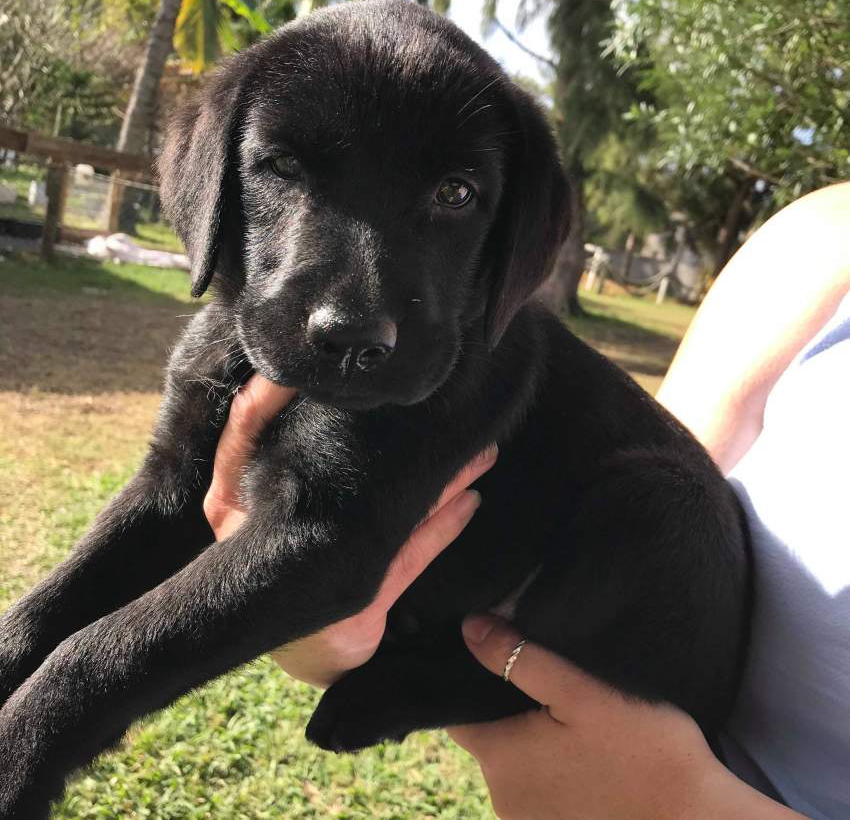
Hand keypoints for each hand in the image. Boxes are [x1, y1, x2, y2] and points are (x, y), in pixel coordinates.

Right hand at [203, 374, 496, 686]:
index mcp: (235, 498)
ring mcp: (312, 567)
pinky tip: (470, 502)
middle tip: (444, 406)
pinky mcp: (357, 599)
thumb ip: (278, 459)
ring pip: (386, 509)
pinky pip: (409, 555)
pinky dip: (443, 525)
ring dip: (440, 479)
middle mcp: (266, 529)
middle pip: (335, 466)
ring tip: (479, 451)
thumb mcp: (268, 509)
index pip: (246, 430)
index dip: (267, 393)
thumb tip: (320, 394)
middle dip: (395, 434)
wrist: (305, 649)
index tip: (313, 366)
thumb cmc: (284, 561)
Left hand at [449, 615, 804, 819]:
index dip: (465, 681)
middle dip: (505, 708)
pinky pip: (540, 791)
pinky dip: (553, 769)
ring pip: (516, 765)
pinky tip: (583, 752)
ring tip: (565, 712)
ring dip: (532, 740)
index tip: (488, 656)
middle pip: (488, 737)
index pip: (456, 712)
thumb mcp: (581, 691)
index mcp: (500, 757)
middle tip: (541, 676)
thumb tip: (468, 627)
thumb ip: (518, 658)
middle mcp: (502, 798)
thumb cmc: (644, 751)